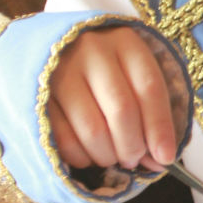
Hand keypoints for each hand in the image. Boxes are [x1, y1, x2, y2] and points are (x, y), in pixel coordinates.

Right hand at [47, 26, 176, 173]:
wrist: (57, 49)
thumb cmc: (109, 70)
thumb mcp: (134, 78)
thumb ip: (150, 115)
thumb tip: (160, 161)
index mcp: (125, 42)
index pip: (149, 88)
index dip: (159, 128)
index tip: (165, 158)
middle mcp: (92, 51)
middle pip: (122, 110)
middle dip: (133, 146)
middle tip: (133, 160)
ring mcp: (61, 71)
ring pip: (93, 128)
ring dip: (107, 155)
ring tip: (111, 158)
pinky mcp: (37, 94)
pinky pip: (64, 138)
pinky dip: (81, 156)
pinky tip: (88, 155)